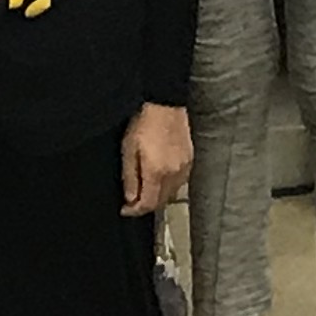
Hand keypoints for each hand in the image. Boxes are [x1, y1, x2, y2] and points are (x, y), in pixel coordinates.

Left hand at [121, 101, 191, 215]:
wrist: (165, 104)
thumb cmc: (144, 123)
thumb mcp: (128, 149)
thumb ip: (130, 177)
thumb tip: (130, 198)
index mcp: (157, 173)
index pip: (148, 204)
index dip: (135, 210)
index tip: (125, 209)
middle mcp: (174, 175)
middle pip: (161, 202)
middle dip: (146, 205)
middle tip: (133, 201)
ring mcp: (184, 168)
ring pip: (171, 194)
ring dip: (157, 196)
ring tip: (145, 189)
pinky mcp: (190, 161)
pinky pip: (179, 182)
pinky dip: (168, 185)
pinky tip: (159, 177)